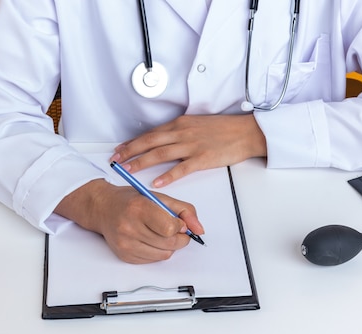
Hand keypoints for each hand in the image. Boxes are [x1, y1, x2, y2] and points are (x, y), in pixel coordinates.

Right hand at [54, 179, 203, 263]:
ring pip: (164, 254)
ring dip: (169, 246)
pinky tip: (149, 239)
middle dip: (179, 238)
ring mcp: (125, 244)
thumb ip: (184, 211)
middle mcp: (129, 227)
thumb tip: (199, 230)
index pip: (169, 228)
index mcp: (139, 208)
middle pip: (169, 244)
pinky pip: (153, 260)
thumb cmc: (131, 201)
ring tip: (160, 234)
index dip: (179, 226)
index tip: (177, 222)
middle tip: (176, 230)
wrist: (103, 208)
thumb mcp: (159, 197)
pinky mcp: (125, 255)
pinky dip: (157, 251)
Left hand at [110, 114, 266, 186]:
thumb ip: (179, 131)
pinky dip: (167, 176)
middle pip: (149, 142)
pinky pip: (181, 168)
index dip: (132, 142)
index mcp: (180, 124)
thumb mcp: (196, 124)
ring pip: (160, 154)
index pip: (150, 134)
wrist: (246, 132)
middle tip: (114, 160)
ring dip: (141, 162)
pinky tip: (156, 182)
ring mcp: (192, 145)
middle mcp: (182, 132)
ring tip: (127, 170)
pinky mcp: (203, 158)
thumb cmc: (223, 129)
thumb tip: (163, 140)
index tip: (119, 150)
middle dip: (129, 151)